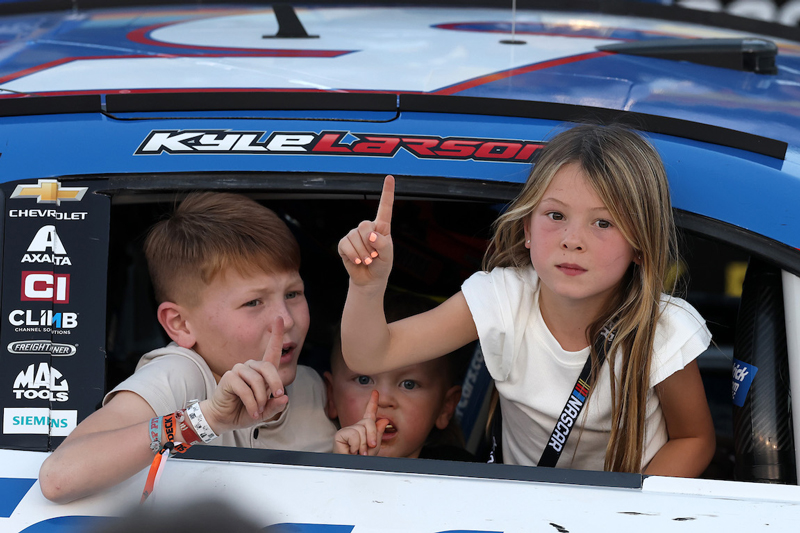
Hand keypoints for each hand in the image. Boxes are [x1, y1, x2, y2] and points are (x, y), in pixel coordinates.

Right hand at [202, 317, 289, 434]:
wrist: (224, 419)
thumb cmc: (244, 412)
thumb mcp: (264, 411)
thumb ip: (275, 406)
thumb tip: (285, 398)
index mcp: (261, 371)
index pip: (271, 350)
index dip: (277, 335)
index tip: (280, 318)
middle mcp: (250, 366)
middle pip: (268, 367)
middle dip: (275, 383)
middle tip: (277, 397)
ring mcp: (239, 370)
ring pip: (257, 380)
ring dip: (261, 399)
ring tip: (258, 411)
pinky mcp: (230, 377)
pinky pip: (246, 389)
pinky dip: (251, 403)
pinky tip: (252, 411)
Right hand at [333, 390, 388, 455]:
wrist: (351, 469)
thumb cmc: (360, 461)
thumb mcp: (374, 448)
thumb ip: (378, 434)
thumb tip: (383, 420)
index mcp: (364, 429)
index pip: (369, 414)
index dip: (373, 402)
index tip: (375, 392)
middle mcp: (356, 427)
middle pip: (368, 422)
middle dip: (371, 435)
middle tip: (368, 448)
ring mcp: (347, 430)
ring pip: (361, 430)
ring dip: (363, 444)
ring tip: (358, 452)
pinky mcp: (340, 434)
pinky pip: (354, 435)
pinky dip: (355, 445)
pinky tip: (351, 450)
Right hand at [338, 175, 393, 286]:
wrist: (369, 279)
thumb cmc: (381, 265)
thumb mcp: (387, 256)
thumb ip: (383, 244)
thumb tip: (371, 235)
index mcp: (382, 227)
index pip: (385, 207)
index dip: (387, 192)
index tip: (390, 177)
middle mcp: (367, 228)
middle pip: (364, 226)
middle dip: (369, 244)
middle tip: (374, 255)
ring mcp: (354, 235)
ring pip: (354, 237)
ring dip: (362, 253)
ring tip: (367, 260)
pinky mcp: (344, 244)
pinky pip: (345, 245)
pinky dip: (353, 255)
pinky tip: (357, 261)